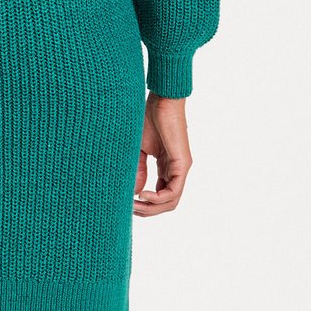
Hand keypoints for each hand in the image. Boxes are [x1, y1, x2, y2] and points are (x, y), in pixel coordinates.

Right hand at [133, 91, 191, 216]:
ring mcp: (181, 168)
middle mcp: (176, 170)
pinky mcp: (183, 164)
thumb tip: (135, 192)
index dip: (145, 204)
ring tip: (135, 205)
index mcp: (167, 167)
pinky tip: (142, 194)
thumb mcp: (140, 149)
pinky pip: (173, 191)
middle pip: (166, 203)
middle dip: (148, 210)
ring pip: (171, 201)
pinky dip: (158, 198)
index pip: (160, 195)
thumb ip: (139, 170)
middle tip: (130, 209)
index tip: (127, 203)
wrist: (162, 100)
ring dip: (152, 208)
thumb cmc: (149, 119)